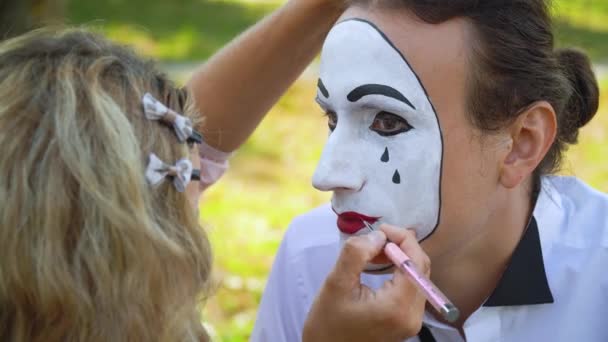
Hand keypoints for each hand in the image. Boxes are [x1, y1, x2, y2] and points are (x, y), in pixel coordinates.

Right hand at [302, 224, 430, 341]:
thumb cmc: (327, 323)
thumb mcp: (336, 283)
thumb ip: (356, 253)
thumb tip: (378, 236)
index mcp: (398, 307)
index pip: (415, 261)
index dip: (402, 238)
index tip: (379, 229)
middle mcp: (413, 316)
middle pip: (420, 267)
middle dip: (401, 246)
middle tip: (375, 238)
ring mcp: (412, 321)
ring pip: (417, 275)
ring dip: (400, 257)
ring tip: (373, 251)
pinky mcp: (406, 321)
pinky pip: (411, 287)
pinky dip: (399, 271)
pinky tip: (380, 265)